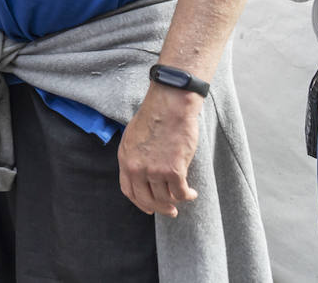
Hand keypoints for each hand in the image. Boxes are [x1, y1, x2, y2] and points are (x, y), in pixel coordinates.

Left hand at [117, 84, 202, 216]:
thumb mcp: (133, 136)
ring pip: (165, 198)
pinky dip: (188, 196)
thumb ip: (135, 156)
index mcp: (125, 159)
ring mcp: (155, 171)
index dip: (140, 203)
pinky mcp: (174, 171)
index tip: (150, 208)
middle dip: (160, 208)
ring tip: (185, 196)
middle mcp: (137, 168)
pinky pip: (180, 193)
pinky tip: (192, 193)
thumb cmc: (154, 116)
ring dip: (176, 200)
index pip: (129, 191)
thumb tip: (142, 173)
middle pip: (147, 200)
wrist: (170, 105)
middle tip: (170, 211)